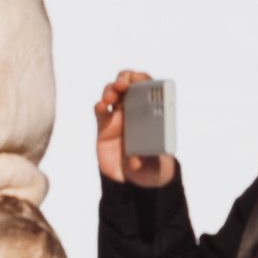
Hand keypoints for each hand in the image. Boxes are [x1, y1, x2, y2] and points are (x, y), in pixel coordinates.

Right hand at [93, 72, 176, 188]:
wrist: (133, 179)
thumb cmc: (151, 168)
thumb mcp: (158, 168)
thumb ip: (150, 164)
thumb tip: (136, 162)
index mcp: (153, 113)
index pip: (150, 89)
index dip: (144, 80)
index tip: (141, 80)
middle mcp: (135, 110)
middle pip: (129, 84)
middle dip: (125, 79)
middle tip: (123, 85)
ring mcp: (118, 117)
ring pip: (112, 93)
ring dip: (110, 91)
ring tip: (110, 98)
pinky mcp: (104, 126)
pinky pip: (100, 111)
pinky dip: (100, 106)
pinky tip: (102, 107)